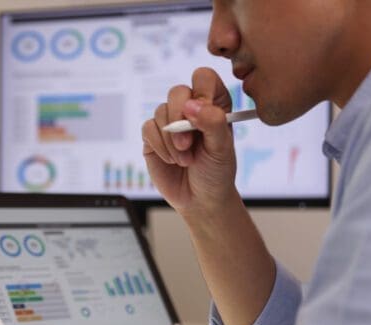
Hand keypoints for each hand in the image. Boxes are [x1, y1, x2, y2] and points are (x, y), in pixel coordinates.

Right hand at [142, 67, 238, 214]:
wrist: (199, 199)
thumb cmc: (216, 172)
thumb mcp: (221, 148)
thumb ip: (212, 123)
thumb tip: (192, 104)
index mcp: (214, 104)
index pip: (204, 78)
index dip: (201, 92)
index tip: (203, 116)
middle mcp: (191, 108)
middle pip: (177, 92)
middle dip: (180, 118)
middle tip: (187, 144)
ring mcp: (170, 121)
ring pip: (161, 111)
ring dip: (172, 140)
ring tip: (185, 159)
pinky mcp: (153, 136)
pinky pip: (148, 128)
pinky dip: (160, 146)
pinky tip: (172, 160)